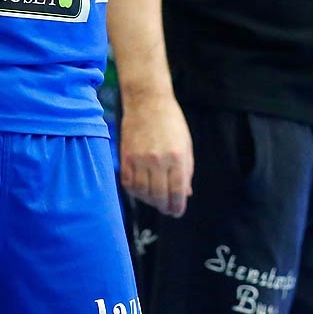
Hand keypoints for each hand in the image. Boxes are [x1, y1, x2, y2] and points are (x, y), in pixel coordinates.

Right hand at [118, 91, 193, 216]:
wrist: (147, 101)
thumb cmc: (171, 122)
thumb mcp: (185, 145)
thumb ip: (186, 170)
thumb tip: (185, 193)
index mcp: (177, 157)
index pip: (177, 191)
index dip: (177, 206)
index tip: (177, 211)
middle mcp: (158, 160)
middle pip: (159, 196)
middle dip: (164, 207)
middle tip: (167, 209)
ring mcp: (140, 159)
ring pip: (143, 193)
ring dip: (150, 201)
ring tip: (155, 200)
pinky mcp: (126, 156)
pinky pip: (128, 183)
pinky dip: (134, 191)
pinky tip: (141, 190)